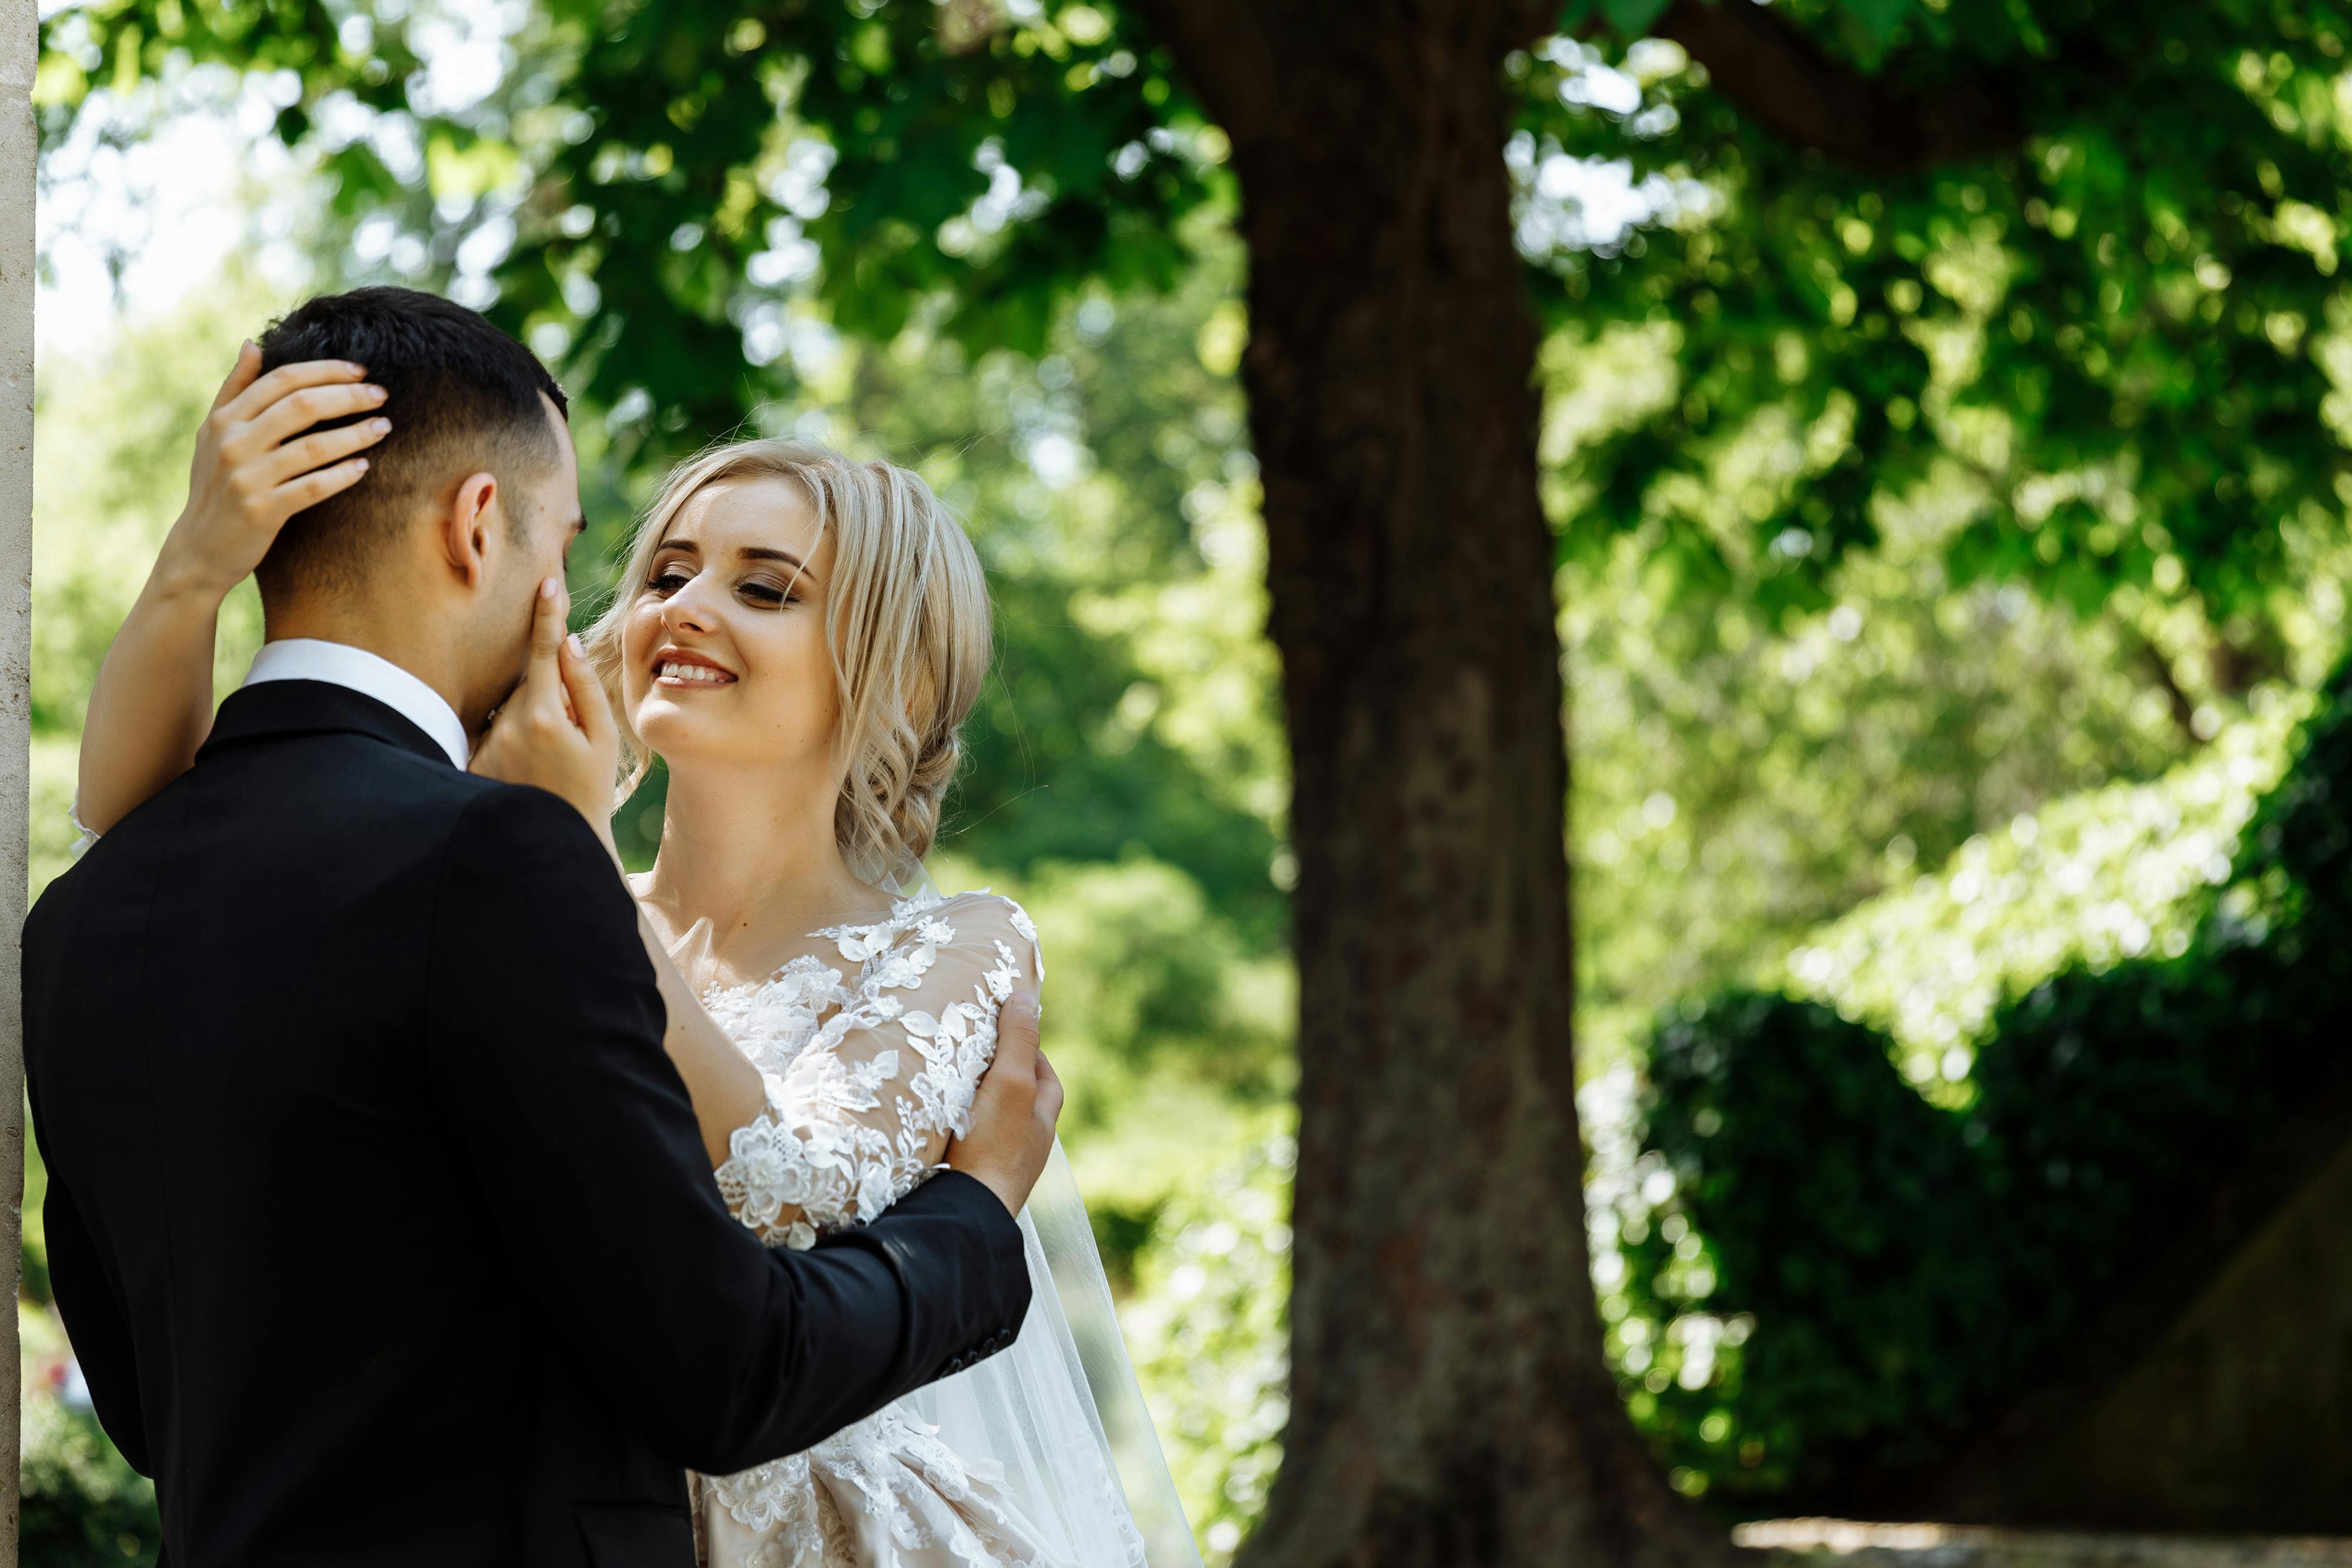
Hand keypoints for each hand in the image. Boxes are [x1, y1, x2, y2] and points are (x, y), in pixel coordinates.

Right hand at [155, 343, 392, 599]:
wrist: (198, 548)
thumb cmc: (214, 485)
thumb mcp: (213, 433)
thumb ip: (234, 388)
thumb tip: (253, 343)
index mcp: (225, 419)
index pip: (282, 380)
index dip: (325, 371)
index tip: (360, 371)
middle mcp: (233, 443)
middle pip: (302, 406)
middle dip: (348, 396)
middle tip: (381, 395)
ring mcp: (247, 477)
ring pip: (313, 446)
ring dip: (355, 434)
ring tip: (384, 427)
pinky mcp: (262, 510)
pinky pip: (313, 487)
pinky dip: (342, 475)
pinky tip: (365, 467)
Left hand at [471, 577, 622, 854]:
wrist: (552, 844)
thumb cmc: (589, 792)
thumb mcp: (603, 741)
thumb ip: (585, 688)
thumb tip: (570, 643)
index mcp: (545, 715)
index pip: (545, 651)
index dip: (548, 614)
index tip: (549, 582)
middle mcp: (508, 724)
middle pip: (529, 683)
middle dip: (551, 696)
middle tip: (571, 740)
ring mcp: (485, 743)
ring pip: (512, 707)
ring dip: (533, 722)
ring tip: (549, 765)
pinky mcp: (471, 759)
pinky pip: (495, 731)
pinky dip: (514, 742)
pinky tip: (528, 774)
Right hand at [947, 993, 1062, 1216]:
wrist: (965, 1216)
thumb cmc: (993, 1147)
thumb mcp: (1011, 1082)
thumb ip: (1018, 1042)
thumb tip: (1026, 997)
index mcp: (1043, 1119)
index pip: (1044, 1072)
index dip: (1028, 1048)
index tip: (1004, 1028)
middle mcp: (1028, 1145)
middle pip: (1020, 1099)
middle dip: (1000, 1076)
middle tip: (970, 1055)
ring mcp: (1001, 1166)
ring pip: (994, 1125)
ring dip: (976, 1105)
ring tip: (948, 1087)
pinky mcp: (973, 1181)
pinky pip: (970, 1146)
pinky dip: (958, 1131)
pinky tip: (936, 1127)